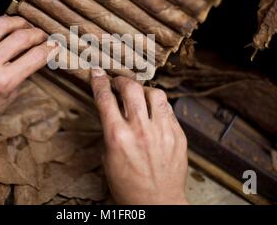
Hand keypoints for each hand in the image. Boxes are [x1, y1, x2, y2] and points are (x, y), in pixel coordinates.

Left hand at [0, 16, 56, 156]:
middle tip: (42, 36)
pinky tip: (5, 29)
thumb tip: (34, 55)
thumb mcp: (9, 98)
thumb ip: (21, 74)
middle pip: (21, 36)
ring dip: (19, 23)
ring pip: (1, 24)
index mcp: (3, 82)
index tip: (54, 47)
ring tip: (25, 27)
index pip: (35, 56)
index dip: (50, 49)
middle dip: (37, 34)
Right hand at [91, 69, 188, 204]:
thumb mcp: (108, 158)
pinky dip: (158, 106)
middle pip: (131, 88)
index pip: (106, 98)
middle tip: (118, 82)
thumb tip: (112, 110)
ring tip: (139, 96)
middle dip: (122, 80)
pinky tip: (153, 112)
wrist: (157, 203)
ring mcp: (162, 131)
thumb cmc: (128, 185)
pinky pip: (168, 110)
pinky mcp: (178, 135)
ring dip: (143, 90)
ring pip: (155, 93)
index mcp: (118, 136)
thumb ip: (111, 131)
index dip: (99, 81)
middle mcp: (141, 130)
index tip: (97, 73)